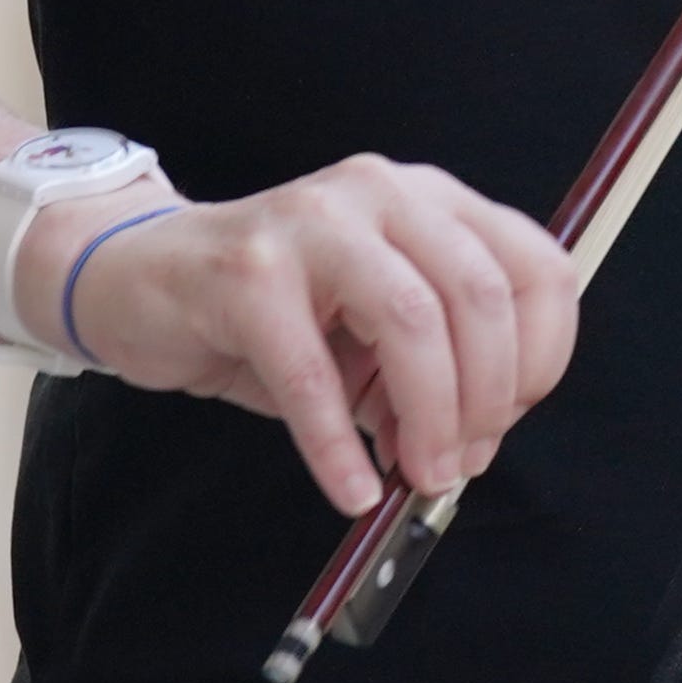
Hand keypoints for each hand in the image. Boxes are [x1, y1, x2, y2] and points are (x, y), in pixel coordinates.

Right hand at [29, 153, 581, 515]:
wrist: (139, 279)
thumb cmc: (270, 312)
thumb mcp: (370, 330)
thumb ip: (430, 369)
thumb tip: (474, 444)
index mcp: (429, 199)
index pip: (534, 265)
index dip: (542, 353)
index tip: (516, 416)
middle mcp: (381, 194)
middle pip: (480, 295)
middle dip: (488, 396)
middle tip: (462, 461)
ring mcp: (313, 225)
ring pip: (411, 321)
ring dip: (429, 417)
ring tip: (419, 476)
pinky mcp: (246, 274)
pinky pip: (310, 374)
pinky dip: (337, 446)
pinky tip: (351, 489)